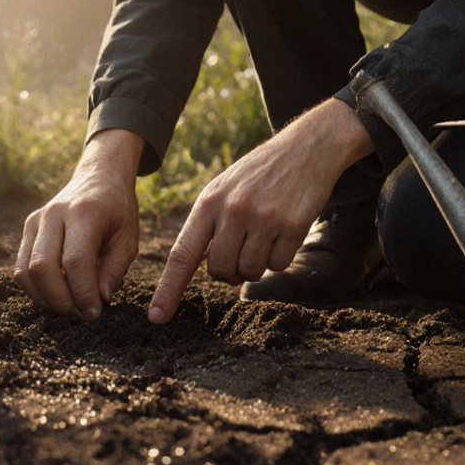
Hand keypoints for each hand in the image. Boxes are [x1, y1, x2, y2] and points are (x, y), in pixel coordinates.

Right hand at [15, 129, 143, 319]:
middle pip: (42, 268)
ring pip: (25, 271)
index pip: (75, 261)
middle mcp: (54, 214)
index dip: (83, 294)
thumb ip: (114, 270)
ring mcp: (36, 220)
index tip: (95, 313)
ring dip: (45, 298)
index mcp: (84, 212)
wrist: (99, 178)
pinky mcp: (27, 229)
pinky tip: (58, 294)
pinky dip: (36, 289)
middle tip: (82, 313)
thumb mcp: (128, 239)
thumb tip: (99, 300)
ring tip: (70, 306)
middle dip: (61, 300)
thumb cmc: (118, 211)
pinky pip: (20, 268)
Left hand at [148, 99, 374, 322]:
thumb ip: (210, 227)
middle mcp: (233, 211)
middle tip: (242, 246)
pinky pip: (279, 265)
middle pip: (220, 271)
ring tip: (264, 232)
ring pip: (251, 272)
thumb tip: (210, 272)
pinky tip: (284, 229)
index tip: (157, 317)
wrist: (306, 147)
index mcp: (209, 202)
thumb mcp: (224, 189)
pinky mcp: (293, 226)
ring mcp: (264, 219)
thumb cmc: (259, 174)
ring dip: (257, 263)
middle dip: (230, 270)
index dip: (169, 289)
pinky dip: (280, 256)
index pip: (182, 254)